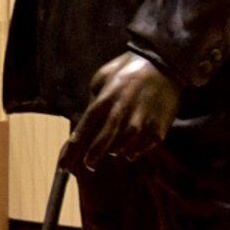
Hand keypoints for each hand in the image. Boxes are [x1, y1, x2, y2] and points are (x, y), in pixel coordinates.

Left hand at [69, 53, 179, 167]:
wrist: (166, 65)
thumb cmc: (130, 70)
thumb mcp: (104, 77)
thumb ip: (95, 100)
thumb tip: (86, 122)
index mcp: (106, 98)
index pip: (85, 127)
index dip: (73, 148)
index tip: (63, 164)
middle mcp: (123, 112)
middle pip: (103, 143)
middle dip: (93, 156)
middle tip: (89, 163)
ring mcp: (141, 123)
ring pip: (122, 150)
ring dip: (116, 150)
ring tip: (116, 143)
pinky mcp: (157, 130)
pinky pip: (141, 149)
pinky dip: (134, 149)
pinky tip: (134, 141)